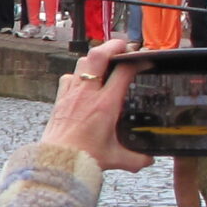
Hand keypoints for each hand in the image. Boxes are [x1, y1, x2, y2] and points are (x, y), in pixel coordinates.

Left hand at [40, 39, 150, 172]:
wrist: (57, 161)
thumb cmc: (84, 157)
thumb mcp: (116, 158)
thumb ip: (137, 158)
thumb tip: (149, 160)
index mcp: (105, 104)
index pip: (124, 71)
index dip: (137, 61)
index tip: (146, 60)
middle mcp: (88, 94)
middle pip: (99, 55)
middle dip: (114, 45)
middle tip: (125, 46)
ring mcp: (72, 93)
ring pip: (82, 61)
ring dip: (96, 57)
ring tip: (107, 60)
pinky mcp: (61, 98)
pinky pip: (69, 76)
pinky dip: (78, 73)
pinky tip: (85, 81)